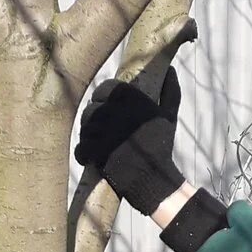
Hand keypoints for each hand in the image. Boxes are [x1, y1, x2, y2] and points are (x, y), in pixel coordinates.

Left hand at [74, 68, 184, 216]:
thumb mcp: (168, 117)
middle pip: (91, 109)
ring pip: (84, 128)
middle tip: (100, 133)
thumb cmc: (161, 147)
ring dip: (88, 137)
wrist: (156, 180)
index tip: (106, 112)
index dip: (102, 100)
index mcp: (133, 100)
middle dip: (93, 121)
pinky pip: (81, 148)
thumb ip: (169, 92)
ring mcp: (107, 132)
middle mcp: (119, 112)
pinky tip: (92, 158)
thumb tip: (171, 70)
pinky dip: (84, 154)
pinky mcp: (99, 152)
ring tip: (96, 145)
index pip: (104, 88)